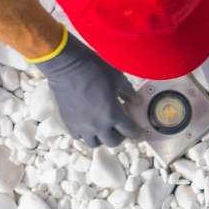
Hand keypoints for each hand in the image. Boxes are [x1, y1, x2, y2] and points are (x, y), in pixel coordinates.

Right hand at [37, 31, 139, 147]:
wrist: (66, 65)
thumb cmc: (93, 68)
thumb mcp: (117, 78)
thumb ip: (128, 92)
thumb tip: (136, 101)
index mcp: (112, 114)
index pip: (130, 131)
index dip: (138, 134)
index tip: (142, 135)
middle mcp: (97, 125)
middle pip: (113, 142)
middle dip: (121, 136)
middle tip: (122, 128)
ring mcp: (81, 126)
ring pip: (95, 143)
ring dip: (102, 138)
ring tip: (104, 128)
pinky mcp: (69, 123)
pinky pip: (79, 137)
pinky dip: (86, 134)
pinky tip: (88, 124)